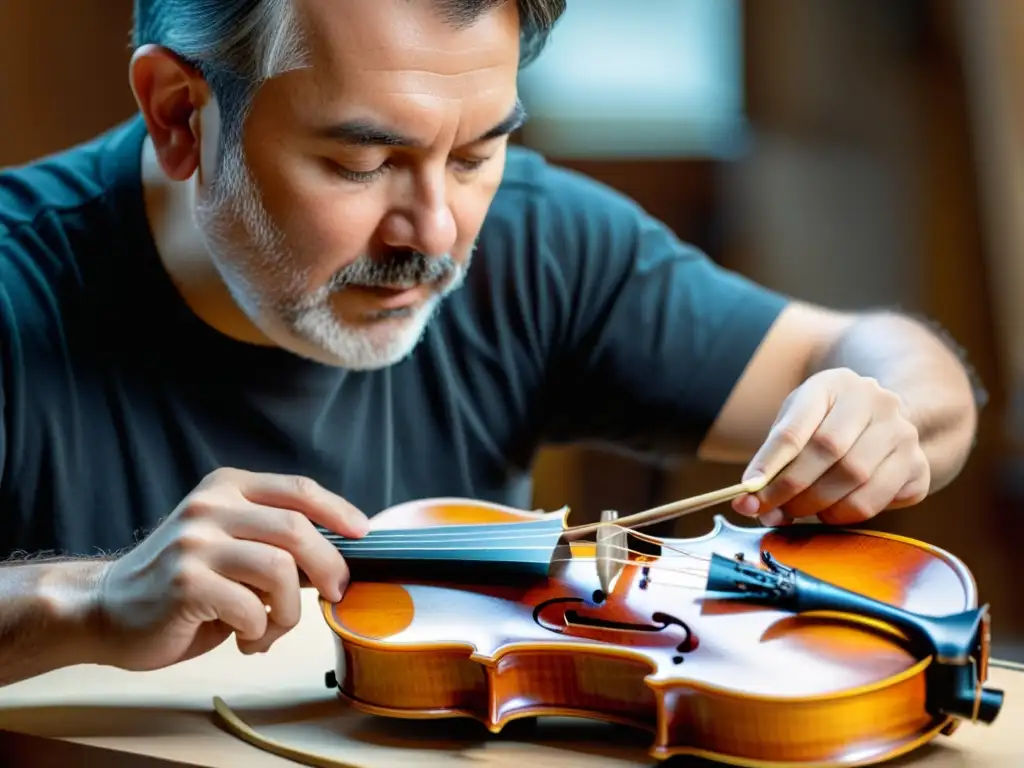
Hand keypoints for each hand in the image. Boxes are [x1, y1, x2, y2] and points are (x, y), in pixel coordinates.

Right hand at [91, 468, 367, 671]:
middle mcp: (211, 507)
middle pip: (298, 529)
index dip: (339, 511)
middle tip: (333, 594)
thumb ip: (275, 541)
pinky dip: (260, 631)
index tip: (364, 533)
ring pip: (280, 570)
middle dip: (329, 567)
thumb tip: (339, 557)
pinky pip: (251, 609)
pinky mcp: (185, 582)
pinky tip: (243, 637)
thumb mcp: (231, 543)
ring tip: (273, 627)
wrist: (108, 608)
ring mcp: (195, 542)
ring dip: (290, 610)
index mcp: (228, 488)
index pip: (299, 489)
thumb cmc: (183, 582)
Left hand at [731, 368, 930, 526]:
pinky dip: (845, 514)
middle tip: (770, 509)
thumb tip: (751, 506)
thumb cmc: (824, 426)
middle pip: (828, 450)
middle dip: (792, 488)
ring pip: (855, 477)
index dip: (769, 462)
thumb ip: (772, 462)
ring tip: (798, 510)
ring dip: (817, 504)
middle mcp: (874, 400)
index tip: (748, 490)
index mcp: (833, 383)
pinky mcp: (918, 464)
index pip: (796, 425)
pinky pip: (877, 499)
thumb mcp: (796, 426)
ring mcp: (902, 431)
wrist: (880, 423)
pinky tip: (831, 511)